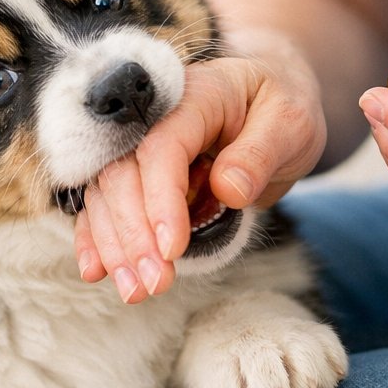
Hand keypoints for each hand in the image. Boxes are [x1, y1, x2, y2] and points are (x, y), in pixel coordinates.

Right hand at [74, 54, 325, 301]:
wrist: (271, 96)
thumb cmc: (281, 106)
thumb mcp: (290, 123)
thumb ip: (260, 153)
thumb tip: (229, 189)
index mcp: (193, 98)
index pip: (162, 149)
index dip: (161, 200)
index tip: (172, 248)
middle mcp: (153, 119)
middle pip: (124, 175)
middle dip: (134, 234)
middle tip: (156, 283)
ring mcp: (139, 146)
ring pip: (108, 195)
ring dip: (115, 246)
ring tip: (135, 291)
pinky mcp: (137, 172)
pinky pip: (107, 203)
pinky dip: (98, 237)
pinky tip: (96, 271)